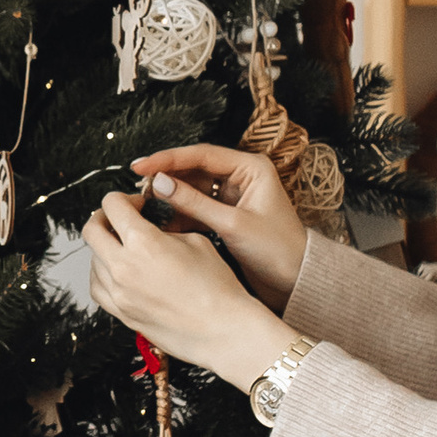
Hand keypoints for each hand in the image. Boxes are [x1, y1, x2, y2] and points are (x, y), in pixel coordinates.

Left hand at [82, 189, 299, 388]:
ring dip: (104, 248)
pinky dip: (102, 275)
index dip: (123, 198)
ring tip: (124, 248)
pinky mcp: (122, 314)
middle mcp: (124, 267)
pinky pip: (98, 288)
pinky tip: (118, 273)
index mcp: (143, 242)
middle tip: (120, 220)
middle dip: (104, 218)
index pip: (113, 205)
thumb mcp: (197, 241)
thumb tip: (153, 228)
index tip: (135, 204)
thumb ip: (166, 230)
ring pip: (92, 260)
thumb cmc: (218, 290)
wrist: (224, 331)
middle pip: (92, 230)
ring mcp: (119, 294)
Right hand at [130, 144, 308, 308]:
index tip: (142, 165)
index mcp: (251, 168)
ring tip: (146, 204)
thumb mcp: (232, 224)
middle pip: (194, 169)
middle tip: (139, 185)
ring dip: (171, 197)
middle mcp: (242, 177)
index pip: (201, 155)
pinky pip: (197, 208)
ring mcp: (233, 196)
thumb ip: (194, 203)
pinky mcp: (227, 214)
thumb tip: (160, 184)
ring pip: (193, 189)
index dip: (167, 159)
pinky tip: (162, 222)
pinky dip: (180, 214)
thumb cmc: (279, 250)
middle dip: (166, 177)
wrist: (296, 281)